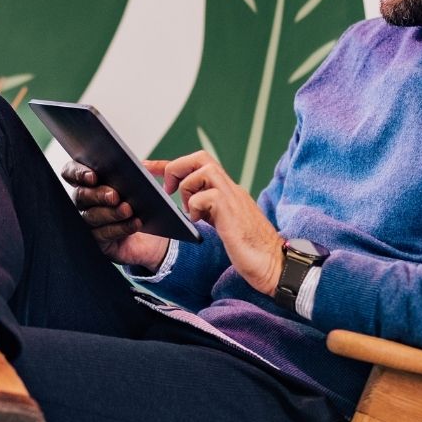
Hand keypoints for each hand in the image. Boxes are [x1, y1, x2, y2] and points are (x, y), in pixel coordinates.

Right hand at [62, 160, 171, 268]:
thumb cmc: (148, 204)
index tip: (93, 176)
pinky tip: (135, 223)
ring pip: (91, 216)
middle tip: (114, 195)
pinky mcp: (99, 241)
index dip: (77, 173)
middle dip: (97, 194)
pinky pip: (104, 234)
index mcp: (92, 181)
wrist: (157, 233)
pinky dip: (120, 228)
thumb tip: (145, 165)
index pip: (72, 173)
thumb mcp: (150, 182)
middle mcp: (87, 202)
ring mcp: (91, 222)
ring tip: (127, 209)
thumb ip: (150, 169)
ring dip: (110, 213)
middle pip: (81, 195)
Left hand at [162, 151, 282, 294]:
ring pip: (203, 170)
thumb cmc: (249, 250)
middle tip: (168, 190)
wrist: (273, 265)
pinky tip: (199, 222)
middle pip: (201, 157)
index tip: (147, 166)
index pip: (197, 166)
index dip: (169, 164)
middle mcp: (231, 189)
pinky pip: (207, 195)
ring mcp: (234, 198)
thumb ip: (209, 210)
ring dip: (187, 188)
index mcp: (227, 191)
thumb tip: (187, 205)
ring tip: (190, 211)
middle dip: (177, 168)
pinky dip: (196, 206)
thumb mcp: (223, 224)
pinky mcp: (232, 212)